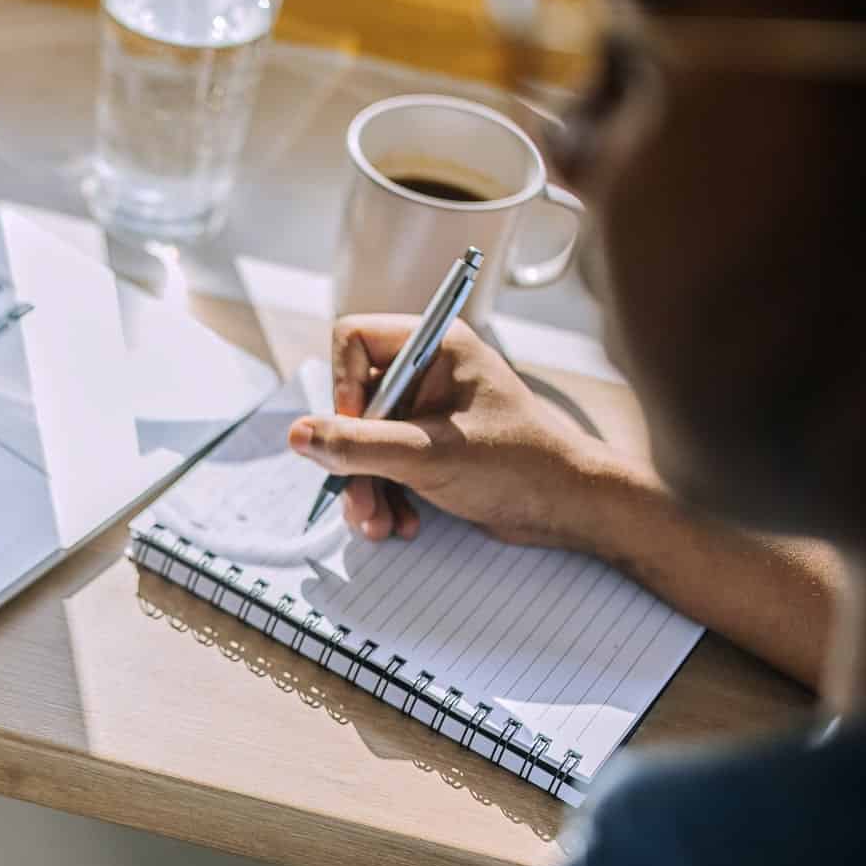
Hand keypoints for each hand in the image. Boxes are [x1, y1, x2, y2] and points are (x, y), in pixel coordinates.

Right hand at [287, 315, 614, 549]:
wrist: (570, 508)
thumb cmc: (518, 465)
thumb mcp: (429, 455)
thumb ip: (358, 445)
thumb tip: (296, 436)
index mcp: (435, 346)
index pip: (351, 340)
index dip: (342, 389)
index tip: (354, 434)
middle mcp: (427, 371)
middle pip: (351, 401)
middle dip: (351, 459)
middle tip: (359, 502)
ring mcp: (427, 410)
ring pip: (362, 440)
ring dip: (364, 487)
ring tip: (379, 525)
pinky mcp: (429, 446)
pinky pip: (382, 464)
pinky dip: (385, 496)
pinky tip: (402, 524)